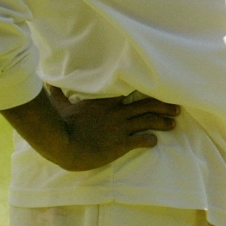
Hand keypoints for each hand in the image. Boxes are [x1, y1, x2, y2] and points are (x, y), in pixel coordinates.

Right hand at [2, 86, 180, 171]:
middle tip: (178, 108)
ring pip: (149, 120)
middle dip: (164, 106)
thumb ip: (57, 93)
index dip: (147, 91)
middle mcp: (117, 113)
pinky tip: (156, 141)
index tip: (159, 89)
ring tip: (174, 123)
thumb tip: (47, 81)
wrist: (61, 143)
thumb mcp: (59, 105)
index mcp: (106, 103)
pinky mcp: (120, 144)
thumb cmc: (59, 125)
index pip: (131, 91)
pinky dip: (151, 139)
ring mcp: (120, 128)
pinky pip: (141, 140)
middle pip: (147, 105)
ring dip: (163, 121)